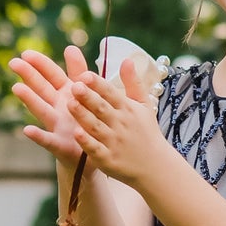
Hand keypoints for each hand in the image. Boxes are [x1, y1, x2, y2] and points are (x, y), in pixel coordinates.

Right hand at [9, 45, 92, 164]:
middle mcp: (58, 107)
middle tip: (14, 63)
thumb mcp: (90, 92)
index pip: (52, 74)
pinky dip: (37, 136)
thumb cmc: (92, 120)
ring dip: (30, 99)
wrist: (97, 153)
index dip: (40, 64)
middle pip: (42, 88)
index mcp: (67, 93)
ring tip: (16, 88)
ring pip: (42, 110)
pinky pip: (48, 140)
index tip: (26, 53)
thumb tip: (70, 47)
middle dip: (29, 75)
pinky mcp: (60, 145)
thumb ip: (80, 71)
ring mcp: (57, 126)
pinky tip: (27, 130)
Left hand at [64, 57, 164, 188]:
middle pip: (102, 108)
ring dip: (83, 115)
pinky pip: (95, 149)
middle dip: (88, 97)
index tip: (85, 75)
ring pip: (95, 126)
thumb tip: (127, 59)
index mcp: (128, 109)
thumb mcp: (144, 105)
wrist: (156, 166)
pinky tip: (76, 133)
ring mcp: (114, 142)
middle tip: (74, 86)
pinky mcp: (108, 159)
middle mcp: (121, 124)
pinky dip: (87, 142)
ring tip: (69, 104)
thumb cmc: (146, 132)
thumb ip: (133, 82)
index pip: (111, 93)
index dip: (98, 84)